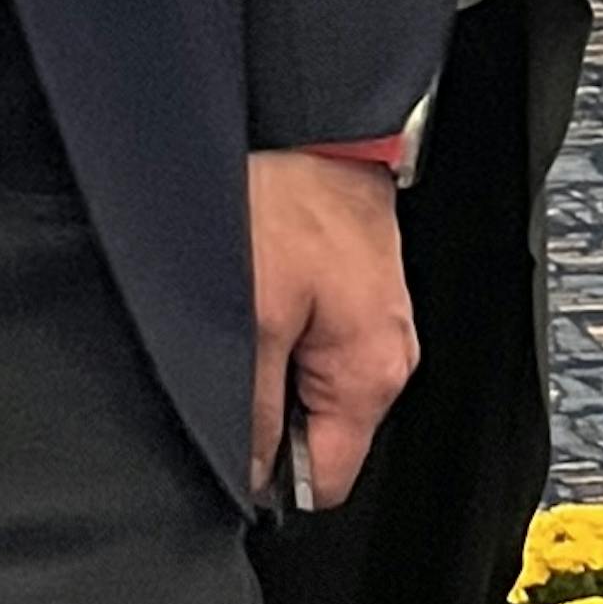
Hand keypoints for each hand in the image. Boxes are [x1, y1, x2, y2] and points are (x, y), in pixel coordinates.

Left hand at [248, 150, 415, 513]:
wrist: (307, 120)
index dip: (272, 484)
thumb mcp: (251, 317)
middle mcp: (385, 355)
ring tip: (231, 322)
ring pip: (305, 384)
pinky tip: (248, 295)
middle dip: (262, 418)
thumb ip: (250, 406)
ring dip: (263, 370)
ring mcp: (371, 321)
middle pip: (318, 433)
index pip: (331, 478)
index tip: (225, 461)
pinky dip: (272, 332)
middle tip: (216, 366)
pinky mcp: (349, 290)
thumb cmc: (287, 202)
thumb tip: (247, 474)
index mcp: (373, 374)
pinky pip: (308, 339)